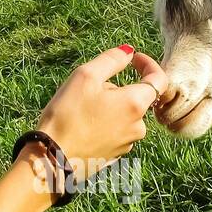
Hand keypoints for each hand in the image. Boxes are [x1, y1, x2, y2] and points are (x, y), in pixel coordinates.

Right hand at [34, 45, 168, 183]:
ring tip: (83, 110)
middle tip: (90, 89)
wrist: (53, 159)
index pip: (159, 79)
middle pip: (137, 98)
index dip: (148, 64)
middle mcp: (138, 126)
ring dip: (111, 107)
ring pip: (126, 115)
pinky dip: (106, 124)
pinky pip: (117, 131)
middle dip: (120, 89)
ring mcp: (128, 144)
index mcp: (135, 104)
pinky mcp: (116, 155)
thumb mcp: (85, 76)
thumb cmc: (67, 115)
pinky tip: (83, 127)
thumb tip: (129, 52)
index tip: (133, 58)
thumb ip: (111, 60)